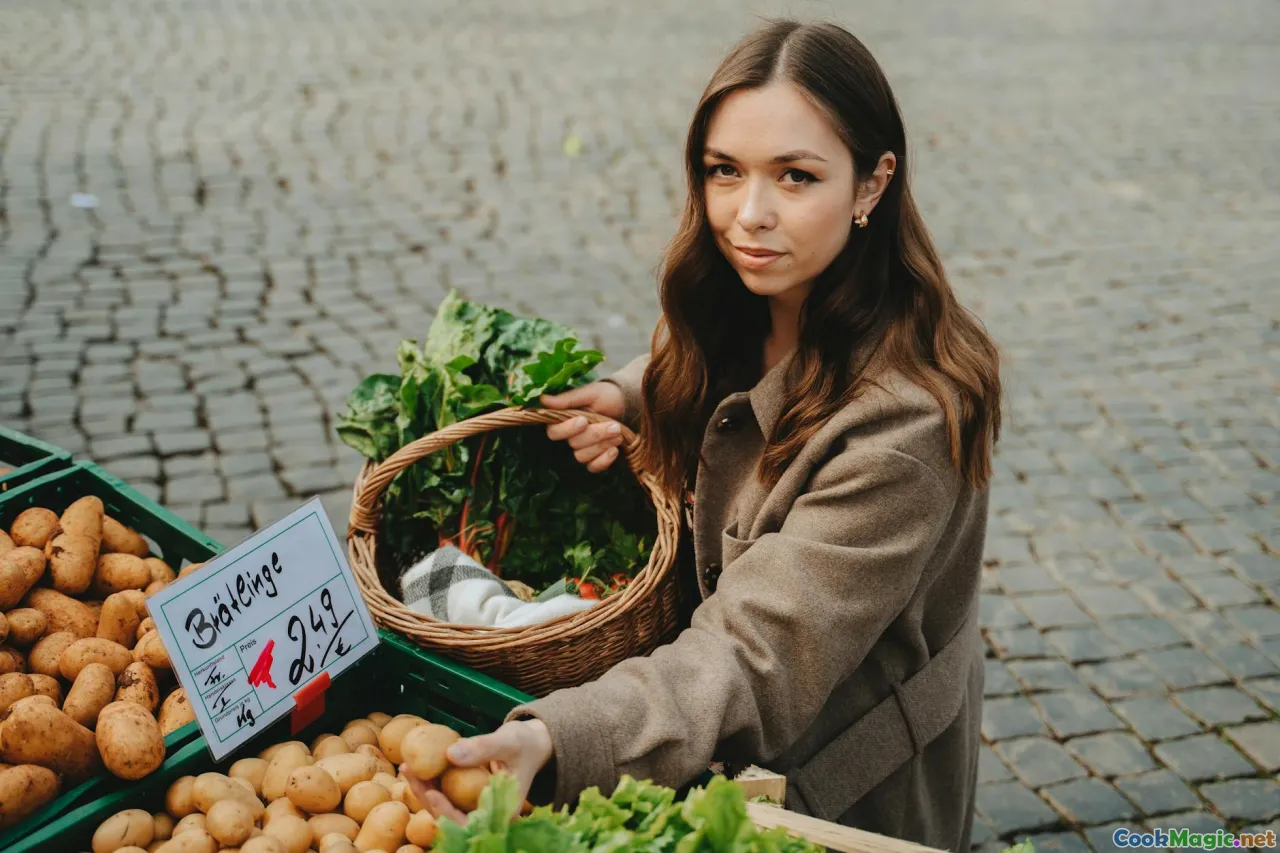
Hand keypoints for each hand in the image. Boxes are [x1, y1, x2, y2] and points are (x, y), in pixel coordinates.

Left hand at [401, 718, 553, 825]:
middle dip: (427, 799)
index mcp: (502, 813)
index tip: (430, 793)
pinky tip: (416, 767)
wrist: (531, 744)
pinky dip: (430, 783)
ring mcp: (475, 808)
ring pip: (444, 808)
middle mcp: (487, 816)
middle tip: (409, 773)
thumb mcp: (509, 742)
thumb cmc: (525, 744)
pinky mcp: (467, 798)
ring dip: (424, 790)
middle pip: (451, 818)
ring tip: (407, 767)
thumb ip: (483, 748)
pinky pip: (445, 796)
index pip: (470, 824)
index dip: (447, 813)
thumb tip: (450, 754)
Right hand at [541, 382, 626, 473]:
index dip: (568, 429)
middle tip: (614, 426)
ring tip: (618, 432)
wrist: (625, 405)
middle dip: (595, 435)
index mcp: (564, 420)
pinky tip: (615, 450)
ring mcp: (582, 449)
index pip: (554, 432)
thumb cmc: (605, 397)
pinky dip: (604, 460)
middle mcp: (570, 437)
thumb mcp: (590, 393)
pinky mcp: (594, 459)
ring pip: (583, 456)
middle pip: (573, 444)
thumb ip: (569, 398)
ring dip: (602, 445)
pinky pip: (592, 467)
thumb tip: (543, 399)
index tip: (584, 420)